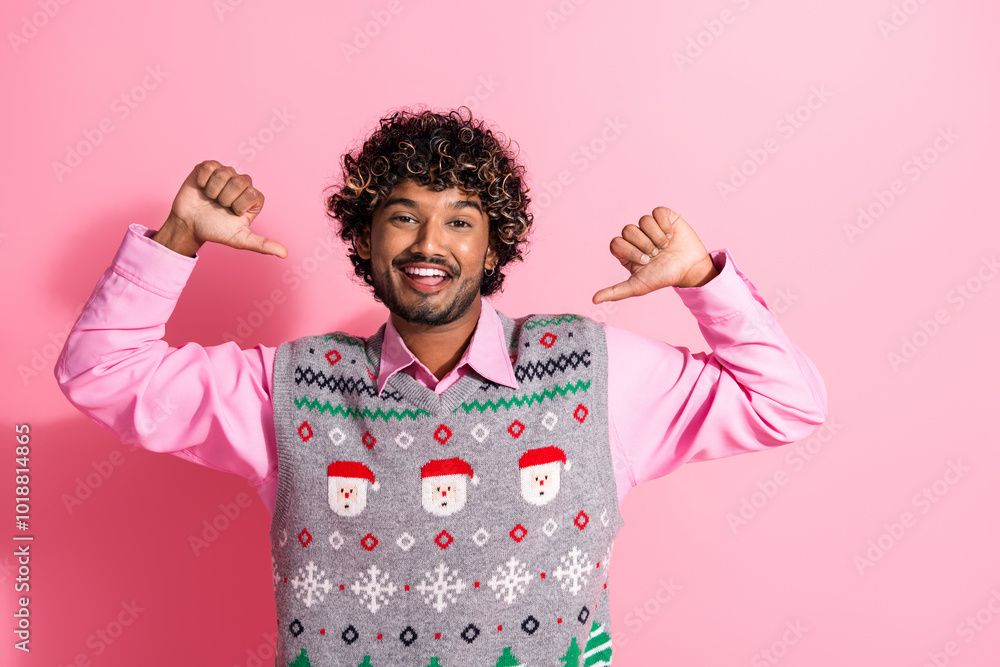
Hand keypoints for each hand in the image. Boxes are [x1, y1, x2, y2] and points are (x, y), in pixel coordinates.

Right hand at [153, 160, 286, 257]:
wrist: (189, 224)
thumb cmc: (216, 230)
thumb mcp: (239, 239)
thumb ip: (262, 244)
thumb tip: (284, 254)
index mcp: (254, 198)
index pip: (252, 194)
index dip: (238, 205)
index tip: (232, 213)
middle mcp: (243, 183)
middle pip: (239, 181)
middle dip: (225, 198)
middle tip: (220, 206)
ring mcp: (227, 173)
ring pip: (224, 173)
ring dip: (213, 190)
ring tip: (211, 198)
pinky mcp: (210, 167)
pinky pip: (209, 166)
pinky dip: (203, 180)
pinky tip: (203, 188)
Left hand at [592, 207, 716, 303]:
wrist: (689, 269)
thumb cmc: (663, 277)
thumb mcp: (638, 286)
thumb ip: (615, 291)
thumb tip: (594, 300)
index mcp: (626, 251)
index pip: (616, 243)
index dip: (630, 251)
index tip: (644, 261)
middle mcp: (636, 237)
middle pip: (628, 230)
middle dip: (644, 245)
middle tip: (656, 254)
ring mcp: (649, 226)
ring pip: (643, 220)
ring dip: (656, 236)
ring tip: (665, 246)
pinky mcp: (664, 217)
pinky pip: (657, 212)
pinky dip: (665, 225)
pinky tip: (671, 235)